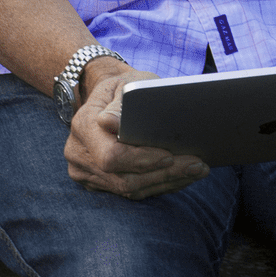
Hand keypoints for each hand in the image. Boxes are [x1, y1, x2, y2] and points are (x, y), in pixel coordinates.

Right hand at [64, 63, 209, 199]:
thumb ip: (120, 103)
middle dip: (163, 174)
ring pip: (129, 189)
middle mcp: (78, 153)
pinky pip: (129, 192)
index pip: (112, 156)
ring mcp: (85, 172)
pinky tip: (182, 177)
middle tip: (197, 166)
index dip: (142, 160)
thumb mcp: (126, 84)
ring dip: (166, 182)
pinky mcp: (98, 183)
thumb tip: (109, 122)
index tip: (170, 156)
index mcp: (83, 125)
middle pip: (124, 178)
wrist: (108, 99)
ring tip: (196, 171)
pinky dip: (158, 185)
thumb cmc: (124, 87)